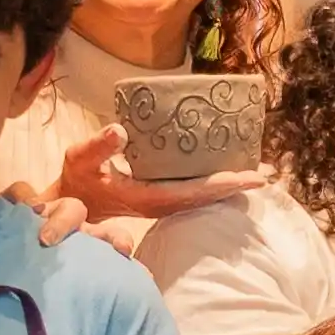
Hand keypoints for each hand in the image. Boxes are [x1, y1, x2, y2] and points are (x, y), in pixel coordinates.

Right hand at [33, 125, 269, 235]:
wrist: (66, 204)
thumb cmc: (74, 181)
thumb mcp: (79, 159)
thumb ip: (98, 147)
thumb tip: (120, 130)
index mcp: (148, 197)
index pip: (193, 193)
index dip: (224, 185)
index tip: (251, 178)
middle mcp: (160, 203)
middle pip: (206, 196)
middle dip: (237, 186)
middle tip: (268, 174)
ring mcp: (161, 202)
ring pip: (202, 195)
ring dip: (229, 185)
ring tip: (258, 173)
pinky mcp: (158, 197)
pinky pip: (193, 191)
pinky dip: (213, 182)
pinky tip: (227, 172)